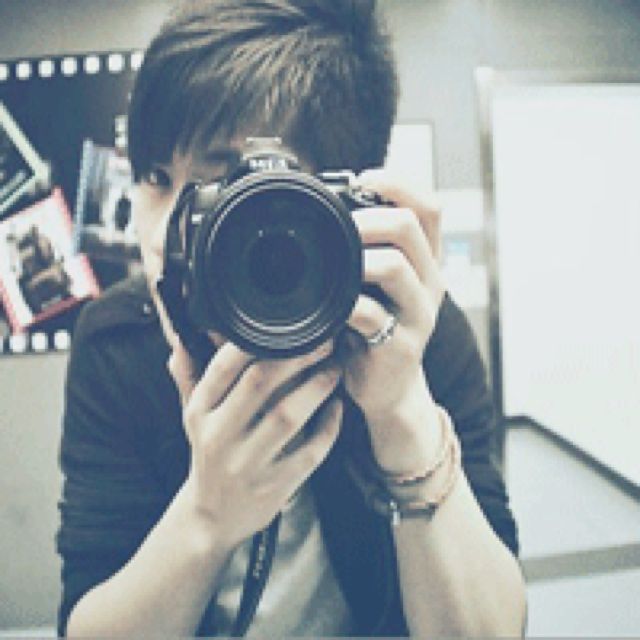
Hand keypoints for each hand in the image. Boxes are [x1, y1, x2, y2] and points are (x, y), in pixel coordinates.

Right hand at [168, 339, 341, 547]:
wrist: (212, 516)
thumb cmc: (209, 453)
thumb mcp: (193, 416)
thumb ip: (190, 375)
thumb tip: (183, 336)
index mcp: (200, 413)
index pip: (223, 367)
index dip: (255, 342)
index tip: (285, 325)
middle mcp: (219, 436)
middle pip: (259, 384)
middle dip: (295, 357)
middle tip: (323, 342)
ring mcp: (247, 464)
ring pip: (287, 416)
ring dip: (317, 388)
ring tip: (334, 368)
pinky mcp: (274, 486)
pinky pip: (309, 452)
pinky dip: (328, 427)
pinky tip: (337, 407)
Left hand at [340, 169, 445, 471]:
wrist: (388, 387)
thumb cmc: (374, 328)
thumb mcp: (377, 285)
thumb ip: (365, 251)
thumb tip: (328, 208)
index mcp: (425, 261)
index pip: (429, 206)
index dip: (399, 184)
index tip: (363, 179)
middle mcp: (429, 283)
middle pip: (412, 226)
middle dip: (369, 217)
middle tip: (339, 224)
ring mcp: (419, 314)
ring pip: (397, 267)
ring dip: (358, 256)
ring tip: (333, 261)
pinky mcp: (400, 345)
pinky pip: (371, 314)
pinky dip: (345, 304)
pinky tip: (330, 305)